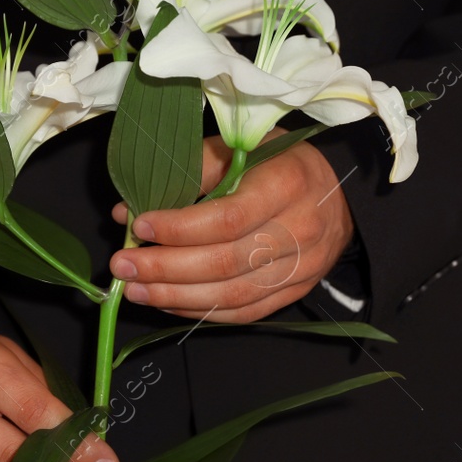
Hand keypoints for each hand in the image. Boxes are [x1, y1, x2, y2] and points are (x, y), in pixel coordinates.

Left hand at [109, 132, 353, 321]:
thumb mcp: (243, 148)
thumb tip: (129, 209)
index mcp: (286, 186)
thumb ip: (190, 173)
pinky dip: (199, 311)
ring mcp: (299, 270)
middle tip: (122, 265)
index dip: (178, 227)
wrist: (339, 197)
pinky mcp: (293, 294)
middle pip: (225, 262)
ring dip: (174, 296)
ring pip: (231, 295)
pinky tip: (167, 302)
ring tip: (134, 289)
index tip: (139, 226)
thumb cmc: (281, 164)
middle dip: (165, 268)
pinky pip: (241, 313)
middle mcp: (298, 232)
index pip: (227, 218)